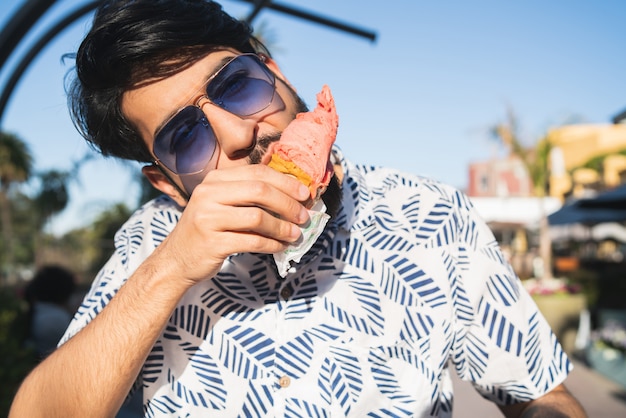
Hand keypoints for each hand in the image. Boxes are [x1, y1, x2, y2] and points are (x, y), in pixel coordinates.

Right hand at [154, 164, 310, 285]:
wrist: (176, 260)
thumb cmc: (207, 230)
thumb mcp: (220, 204)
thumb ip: (247, 195)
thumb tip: (291, 194)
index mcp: (214, 180)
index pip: (257, 173)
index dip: (286, 182)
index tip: (305, 193)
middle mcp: (209, 194)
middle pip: (260, 191)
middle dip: (288, 203)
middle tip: (304, 215)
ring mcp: (208, 218)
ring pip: (258, 217)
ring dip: (283, 227)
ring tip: (295, 234)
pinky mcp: (213, 243)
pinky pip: (252, 241)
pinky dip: (272, 244)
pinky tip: (280, 247)